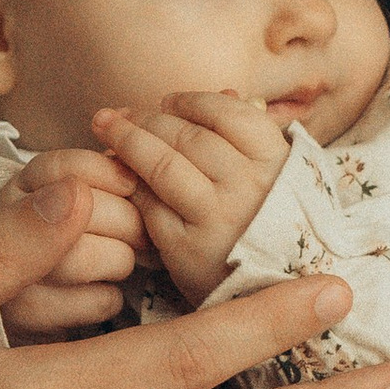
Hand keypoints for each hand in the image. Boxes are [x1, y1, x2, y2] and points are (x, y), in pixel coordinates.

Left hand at [92, 92, 292, 303]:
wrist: (282, 295)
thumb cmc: (277, 227)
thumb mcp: (283, 178)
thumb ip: (253, 136)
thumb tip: (224, 93)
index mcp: (276, 163)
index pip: (226, 113)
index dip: (190, 101)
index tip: (167, 102)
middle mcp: (249, 187)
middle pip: (187, 135)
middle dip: (147, 118)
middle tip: (121, 114)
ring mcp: (218, 219)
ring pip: (163, 165)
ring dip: (128, 141)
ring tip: (106, 128)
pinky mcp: (188, 250)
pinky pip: (150, 206)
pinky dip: (132, 187)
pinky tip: (119, 176)